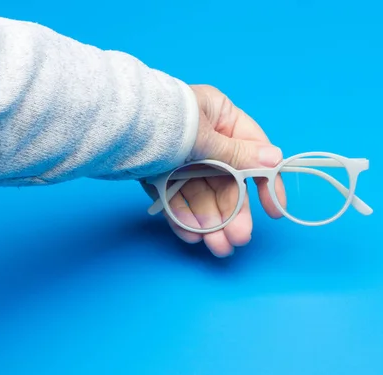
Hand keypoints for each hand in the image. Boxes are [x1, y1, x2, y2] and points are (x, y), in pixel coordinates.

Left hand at [142, 84, 285, 256]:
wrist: (107, 127)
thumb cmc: (162, 122)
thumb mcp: (205, 139)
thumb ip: (239, 155)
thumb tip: (275, 160)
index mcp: (221, 117)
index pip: (254, 152)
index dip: (267, 183)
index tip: (274, 210)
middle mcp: (204, 138)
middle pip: (227, 181)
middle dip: (232, 213)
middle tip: (237, 240)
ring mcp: (181, 157)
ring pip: (202, 195)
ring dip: (211, 222)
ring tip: (216, 248)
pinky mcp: (158, 172)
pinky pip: (177, 198)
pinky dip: (184, 217)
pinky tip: (190, 236)